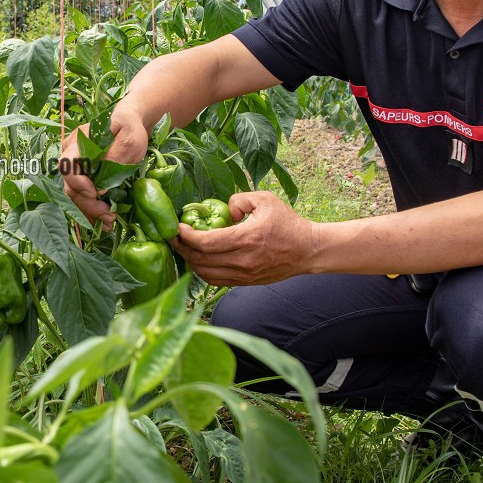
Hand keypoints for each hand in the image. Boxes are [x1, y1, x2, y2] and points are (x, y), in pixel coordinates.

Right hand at [61, 107, 149, 227]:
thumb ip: (114, 158)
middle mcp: (72, 156)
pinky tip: (105, 221)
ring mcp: (77, 169)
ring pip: (76, 196)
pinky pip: (83, 198)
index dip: (76, 182)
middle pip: (71, 187)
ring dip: (90, 213)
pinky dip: (93, 212)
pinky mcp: (84, 179)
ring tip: (109, 222)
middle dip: (88, 205)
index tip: (94, 193)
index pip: (66, 165)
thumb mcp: (129, 138)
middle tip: (109, 216)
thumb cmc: (129, 128)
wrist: (129, 125)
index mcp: (79, 142)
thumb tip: (99, 187)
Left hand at [170, 190, 318, 285]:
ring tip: (184, 248)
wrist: (308, 250)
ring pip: (205, 274)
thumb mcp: (265, 200)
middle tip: (174, 237)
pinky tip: (199, 260)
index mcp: (246, 239)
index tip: (177, 227)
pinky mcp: (246, 282)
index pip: (206, 243)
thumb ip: (239, 199)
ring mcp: (244, 275)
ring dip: (190, 262)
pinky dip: (203, 271)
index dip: (186, 236)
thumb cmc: (287, 223)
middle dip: (182, 249)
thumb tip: (223, 209)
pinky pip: (216, 281)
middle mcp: (243, 261)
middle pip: (200, 260)